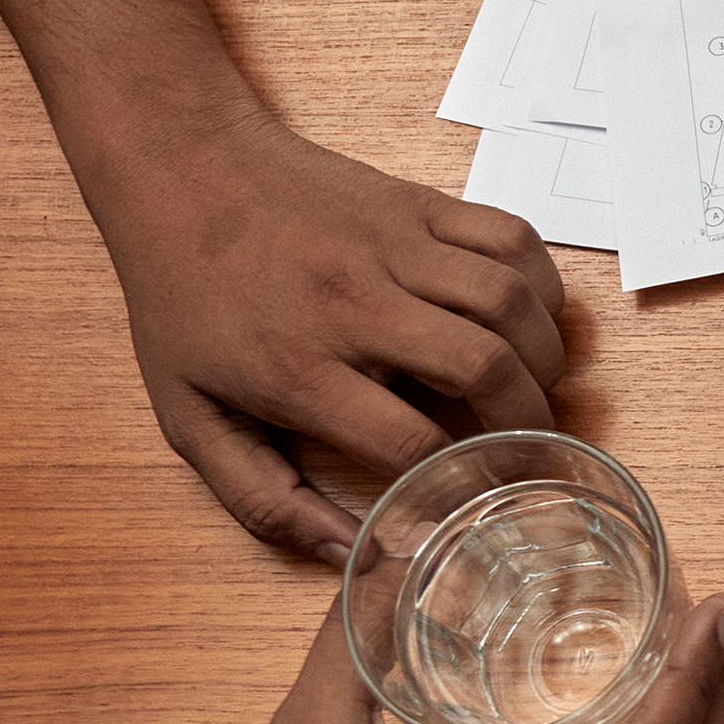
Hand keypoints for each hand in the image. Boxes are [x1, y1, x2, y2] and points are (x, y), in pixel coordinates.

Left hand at [85, 109, 570, 561]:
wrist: (179, 169)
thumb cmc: (184, 297)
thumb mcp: (189, 416)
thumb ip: (262, 499)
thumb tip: (349, 553)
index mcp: (297, 367)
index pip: (409, 442)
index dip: (454, 484)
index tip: (472, 502)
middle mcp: (354, 304)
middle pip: (483, 367)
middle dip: (526, 422)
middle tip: (530, 447)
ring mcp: (393, 245)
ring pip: (511, 301)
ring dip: (545, 355)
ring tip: (536, 387)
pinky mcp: (419, 203)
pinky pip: (514, 238)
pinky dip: (542, 284)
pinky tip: (529, 317)